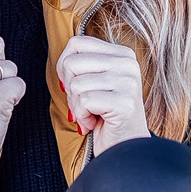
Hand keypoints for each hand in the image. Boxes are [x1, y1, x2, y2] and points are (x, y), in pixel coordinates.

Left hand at [57, 35, 150, 156]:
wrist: (124, 148)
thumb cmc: (105, 115)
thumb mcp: (96, 81)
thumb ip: (83, 64)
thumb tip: (62, 60)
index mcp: (122, 54)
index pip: (77, 43)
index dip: (64, 66)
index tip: (75, 86)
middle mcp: (128, 64)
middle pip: (72, 63)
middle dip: (70, 89)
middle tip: (85, 104)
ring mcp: (128, 82)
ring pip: (76, 84)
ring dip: (76, 106)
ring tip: (91, 114)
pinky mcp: (124, 102)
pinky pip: (84, 101)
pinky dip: (83, 117)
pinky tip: (94, 122)